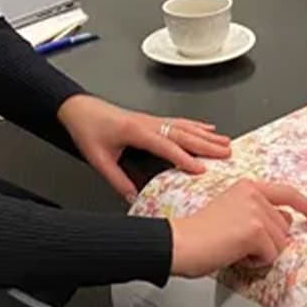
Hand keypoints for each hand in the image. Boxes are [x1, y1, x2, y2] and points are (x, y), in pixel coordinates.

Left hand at [57, 95, 231, 201]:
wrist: (80, 109)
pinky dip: (197, 126)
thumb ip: (117, 179)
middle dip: (207, 145)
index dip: (184, 158)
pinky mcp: (154, 120)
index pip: (166, 146)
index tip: (200, 169)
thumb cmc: (88, 130)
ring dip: (207, 135)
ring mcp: (153, 120)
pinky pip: (180, 122)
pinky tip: (209, 129)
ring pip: (186, 127)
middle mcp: (149, 123)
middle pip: (183, 134)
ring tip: (226, 143)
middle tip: (226, 154)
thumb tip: (133, 197)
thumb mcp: (99, 159)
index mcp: (136, 131)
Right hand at [169, 179, 306, 276]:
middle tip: (242, 246)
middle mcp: (254, 194)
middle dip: (271, 242)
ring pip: (280, 243)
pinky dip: (257, 262)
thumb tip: (284, 222)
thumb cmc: (199, 234)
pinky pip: (271, 255)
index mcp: (248, 187)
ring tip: (236, 249)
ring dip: (262, 253)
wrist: (179, 244)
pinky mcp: (255, 230)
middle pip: (285, 227)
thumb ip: (258, 212)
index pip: (287, 193)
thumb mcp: (232, 212)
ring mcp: (256, 211)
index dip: (306, 206)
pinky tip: (236, 255)